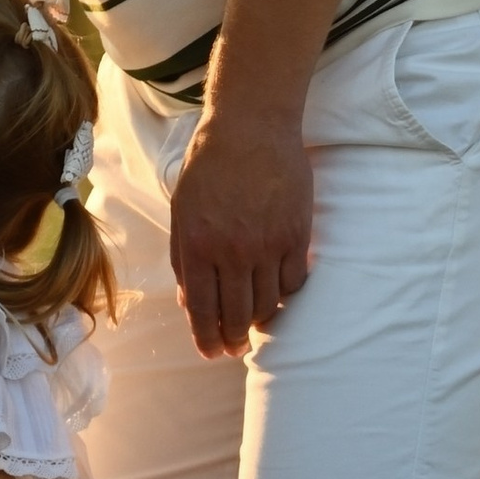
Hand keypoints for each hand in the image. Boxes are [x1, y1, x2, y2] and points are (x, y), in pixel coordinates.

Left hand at [166, 104, 312, 355]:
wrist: (252, 125)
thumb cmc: (210, 163)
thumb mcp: (182, 208)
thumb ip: (183, 258)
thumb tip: (191, 304)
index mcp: (197, 243)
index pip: (202, 310)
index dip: (207, 340)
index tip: (211, 353)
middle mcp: (232, 250)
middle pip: (236, 316)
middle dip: (233, 339)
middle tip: (234, 346)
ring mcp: (268, 245)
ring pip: (266, 305)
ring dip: (258, 319)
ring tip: (254, 320)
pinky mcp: (297, 236)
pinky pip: (293, 284)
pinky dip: (284, 295)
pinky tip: (276, 292)